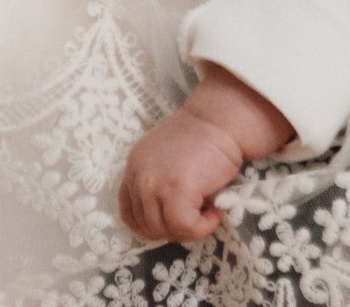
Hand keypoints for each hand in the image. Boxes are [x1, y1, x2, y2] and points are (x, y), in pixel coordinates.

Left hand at [119, 106, 243, 241]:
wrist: (221, 119)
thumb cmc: (203, 136)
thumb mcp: (166, 156)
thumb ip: (158, 180)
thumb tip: (167, 215)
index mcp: (134, 167)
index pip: (129, 212)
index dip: (152, 225)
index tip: (173, 222)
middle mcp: (139, 176)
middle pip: (146, 226)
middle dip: (173, 229)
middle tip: (196, 217)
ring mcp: (155, 185)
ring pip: (164, 230)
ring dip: (188, 229)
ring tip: (207, 213)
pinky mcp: (177, 191)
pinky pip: (185, 227)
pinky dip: (202, 228)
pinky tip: (215, 212)